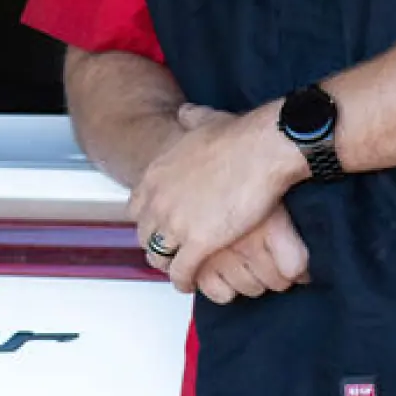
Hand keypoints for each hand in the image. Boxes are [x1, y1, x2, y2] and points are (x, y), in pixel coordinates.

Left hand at [129, 99, 301, 294]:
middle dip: (157, 245)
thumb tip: (184, 112)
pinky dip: (184, 280)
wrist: (260, 149)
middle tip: (171, 253)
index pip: (136, 208)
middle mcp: (158, 199)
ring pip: (159, 256)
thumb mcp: (203, 119)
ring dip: (168, 266)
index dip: (149, 220)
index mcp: (156, 173)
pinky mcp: (197, 243)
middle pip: (145, 235)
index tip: (161, 227)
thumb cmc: (239, 135)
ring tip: (180, 273)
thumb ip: (189, 118)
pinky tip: (191, 283)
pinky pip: (181, 271)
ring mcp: (175, 223)